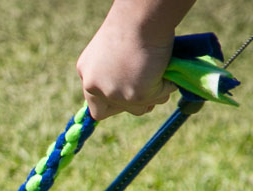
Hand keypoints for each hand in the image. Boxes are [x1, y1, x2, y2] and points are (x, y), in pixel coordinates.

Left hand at [77, 0, 191, 119]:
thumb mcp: (114, 52)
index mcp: (86, 73)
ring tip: (159, 72)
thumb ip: (115, 73)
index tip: (129, 98)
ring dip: (153, 95)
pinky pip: (158, 98)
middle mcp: (94, 85)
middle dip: (136, 102)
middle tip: (149, 85)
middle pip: (118, 110)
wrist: (141, 17)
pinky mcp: (135, 95)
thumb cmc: (133, 24)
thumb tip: (134, 91)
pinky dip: (166, 85)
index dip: (114, 105)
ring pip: (139, 109)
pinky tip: (166, 67)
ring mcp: (114, 92)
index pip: (96, 108)